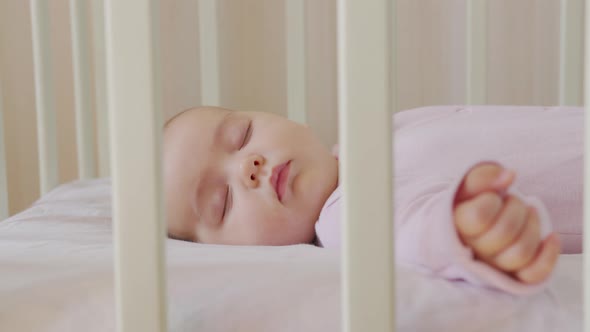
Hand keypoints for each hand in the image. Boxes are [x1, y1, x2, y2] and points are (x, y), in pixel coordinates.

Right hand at [453, 163, 559, 283]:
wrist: (466, 225)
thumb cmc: (469, 202)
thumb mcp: (468, 185)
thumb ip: (483, 177)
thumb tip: (509, 176)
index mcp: (457, 227)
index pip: (480, 216)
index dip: (492, 200)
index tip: (491, 196)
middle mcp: (472, 249)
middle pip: (504, 233)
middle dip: (515, 208)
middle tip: (512, 201)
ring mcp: (493, 265)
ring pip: (520, 253)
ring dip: (533, 226)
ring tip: (527, 212)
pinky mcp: (511, 274)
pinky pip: (533, 274)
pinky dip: (548, 255)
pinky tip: (551, 237)